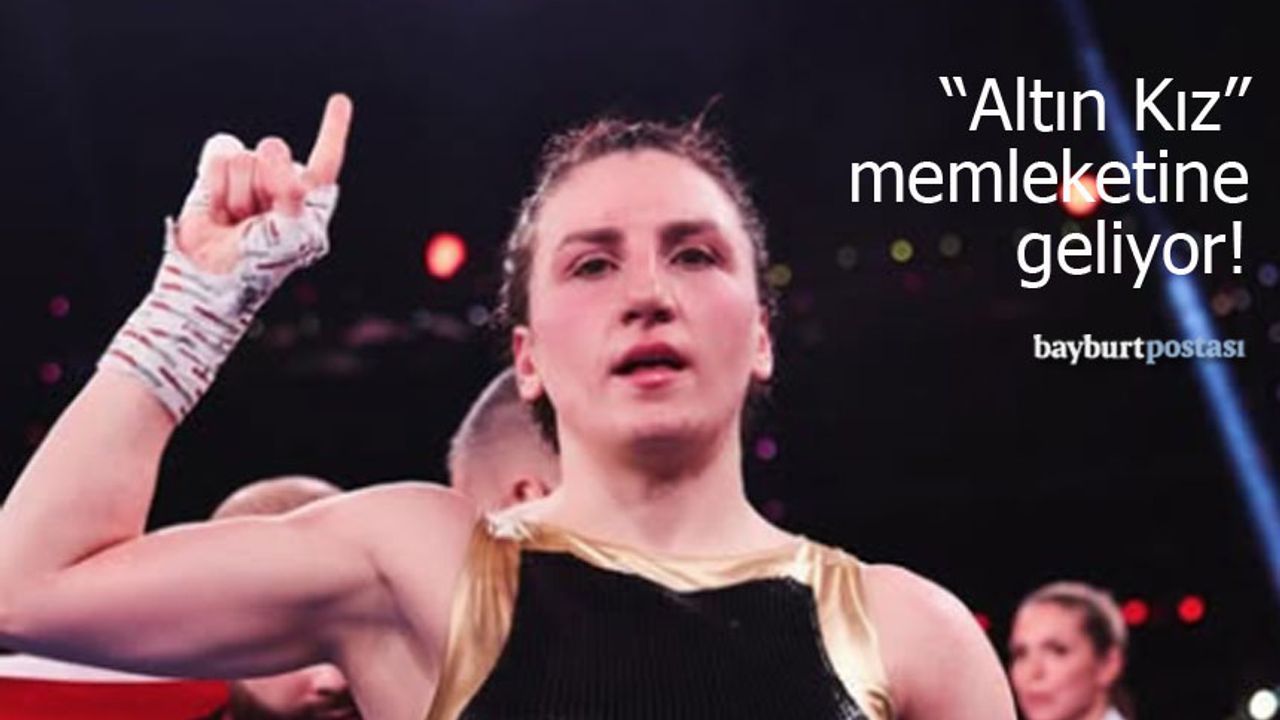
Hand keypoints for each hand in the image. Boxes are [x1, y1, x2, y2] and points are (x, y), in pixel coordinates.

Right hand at [174, 94, 352, 273]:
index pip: (326, 158)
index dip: (333, 129)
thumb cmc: (261, 263)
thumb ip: (292, 194)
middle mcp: (281, 181)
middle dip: (261, 184)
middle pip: (274, 150)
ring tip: (237, 221)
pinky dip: (214, 183)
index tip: (340, 100)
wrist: (215, 276)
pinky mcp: (217, 175)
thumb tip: (273, 155)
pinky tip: (218, 210)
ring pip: (243, 157)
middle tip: (256, 219)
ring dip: (235, 194)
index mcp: (309, 196)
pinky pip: (218, 153)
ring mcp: (249, 177)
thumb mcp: (293, 234)